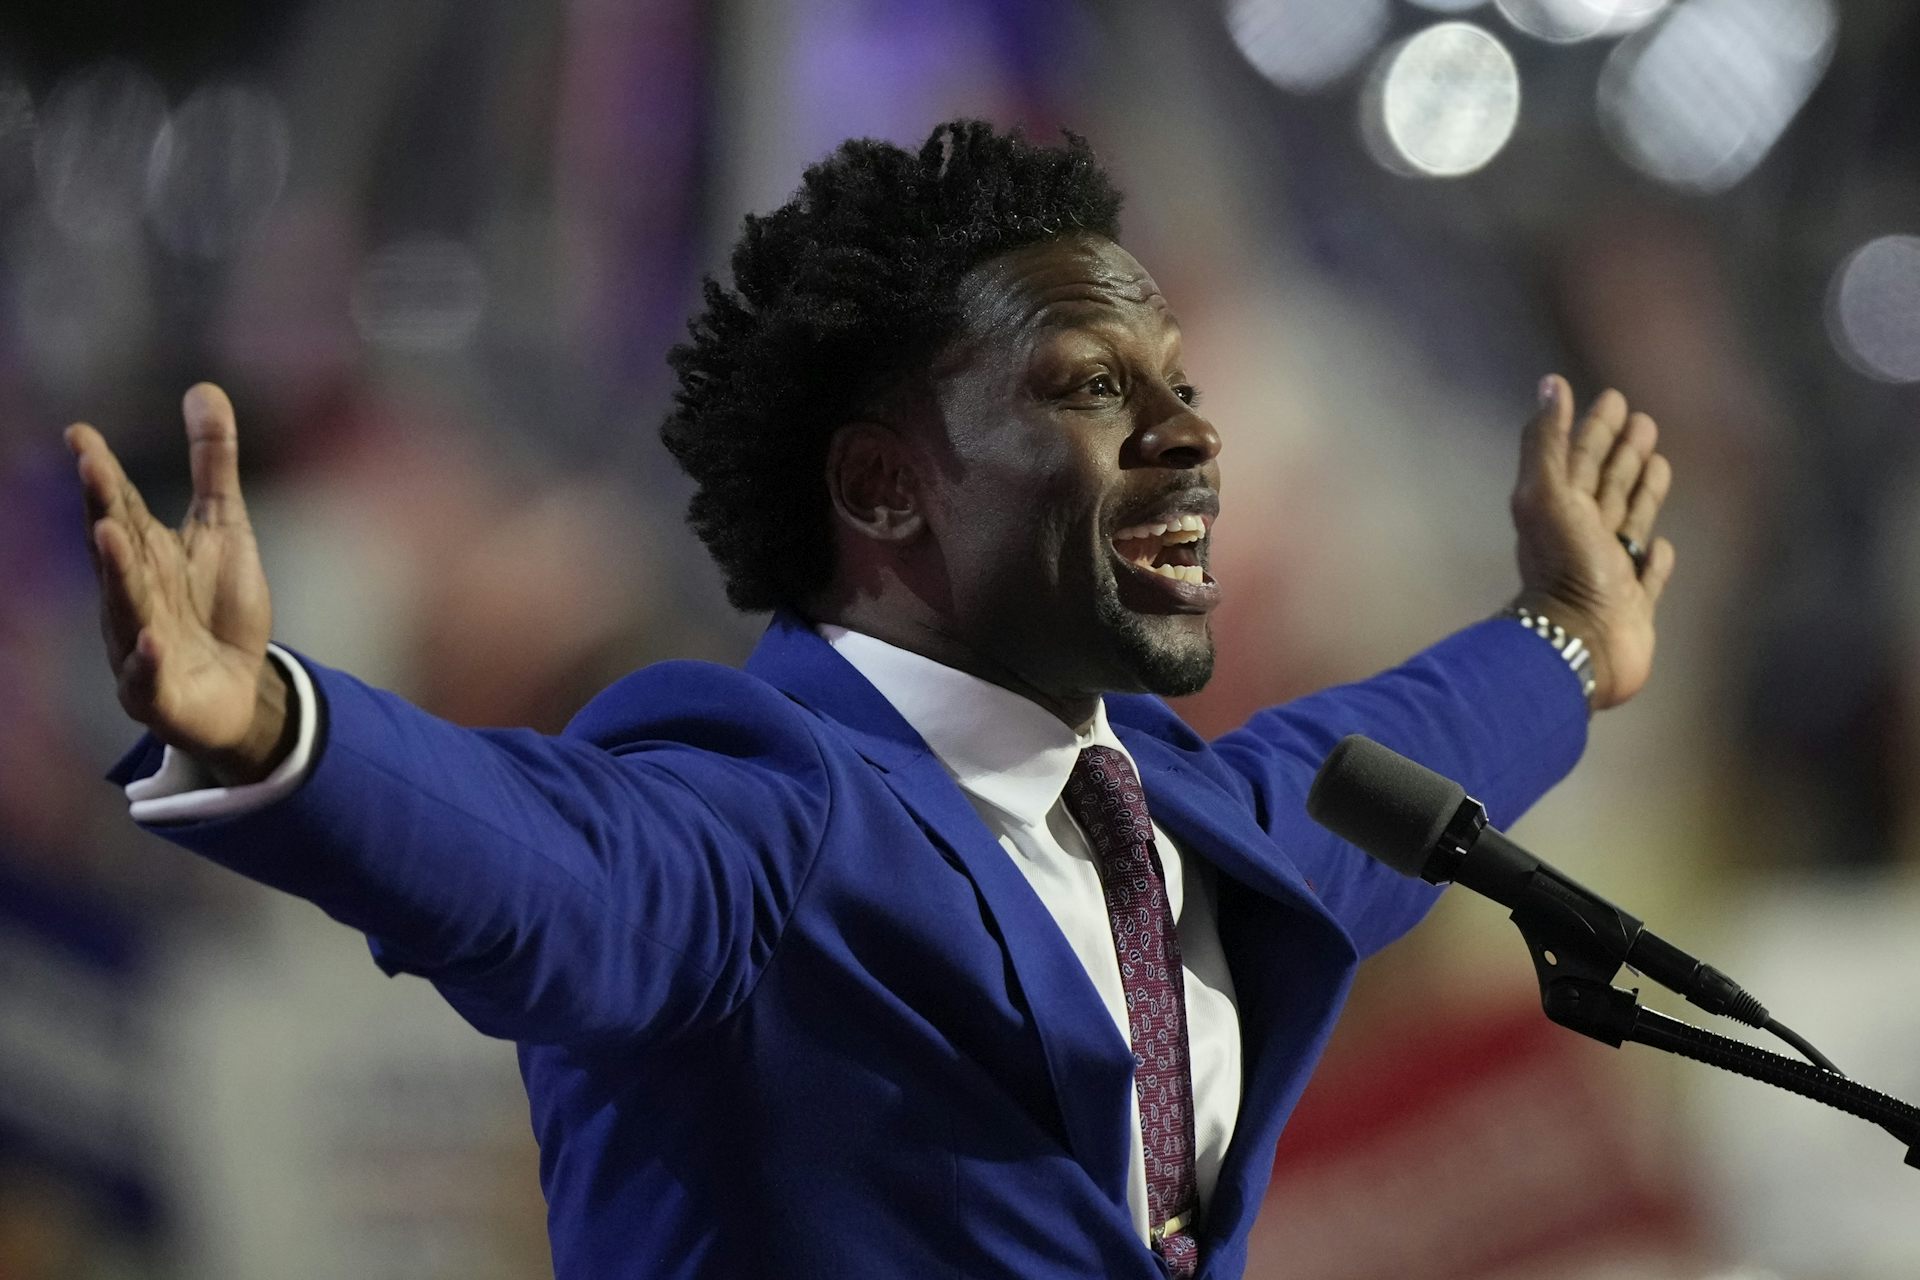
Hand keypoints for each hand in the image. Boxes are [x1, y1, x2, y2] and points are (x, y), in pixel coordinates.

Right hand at [65, 383, 291, 783]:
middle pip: (115, 546)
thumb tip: (204, 387)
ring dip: (116, 572)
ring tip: (107, 534)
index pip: (119, 506)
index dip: (102, 472)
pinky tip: (152, 640)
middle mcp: (132, 593)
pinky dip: (147, 660)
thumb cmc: (219, 607)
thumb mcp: (224, 527)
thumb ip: (212, 464)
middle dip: (102, 507)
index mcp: (145, 552)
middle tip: (90, 464)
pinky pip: (148, 675)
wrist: (237, 691)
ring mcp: (138, 642)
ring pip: (124, 605)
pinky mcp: (157, 691)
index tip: (82, 433)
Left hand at [1509, 376, 1675, 710]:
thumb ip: (1548, 442)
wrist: (1578, 645)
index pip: (1581, 456)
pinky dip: (1654, 558)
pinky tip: (1660, 546)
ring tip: (1658, 464)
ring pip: (1628, 520)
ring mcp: (1608, 572)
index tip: (1614, 397)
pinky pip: (1647, 575)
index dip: (1596, 427)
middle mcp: (1582, 538)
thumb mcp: (1546, 495)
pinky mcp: (1632, 606)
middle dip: (1623, 452)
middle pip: (1606, 483)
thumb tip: (1550, 382)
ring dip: (1642, 491)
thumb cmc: (1562, 569)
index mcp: (1559, 509)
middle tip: (1644, 420)